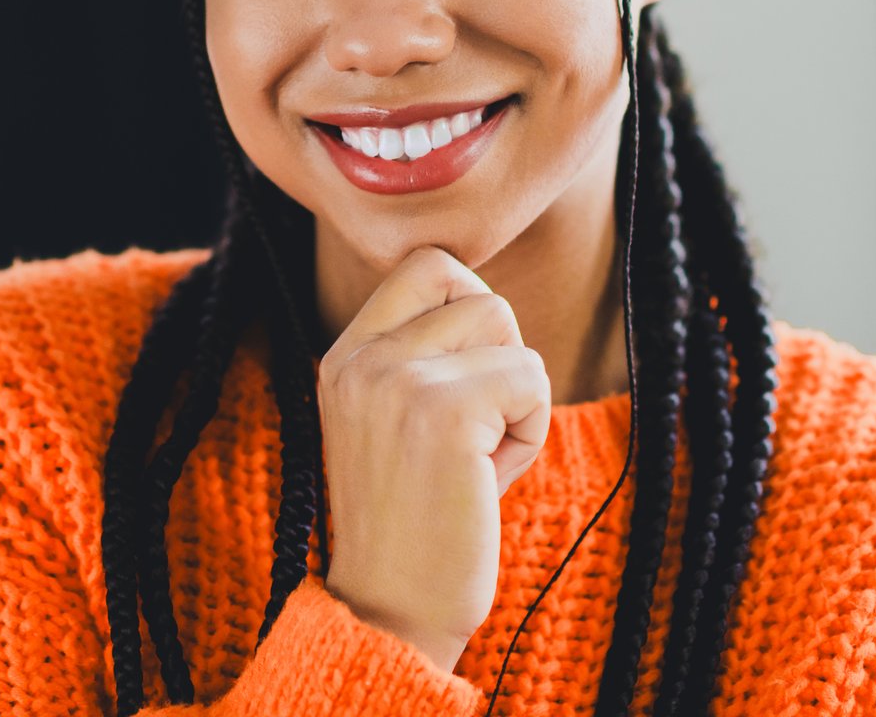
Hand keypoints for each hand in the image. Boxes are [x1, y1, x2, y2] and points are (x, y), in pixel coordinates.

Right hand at [317, 245, 551, 672]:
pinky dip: (529, 429)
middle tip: (474, 427)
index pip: (426, 265)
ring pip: (506, 328)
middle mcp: (360, 357)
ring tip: (479, 454)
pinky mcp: (442, 410)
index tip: (465, 382)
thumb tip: (487, 300)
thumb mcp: (397, 419)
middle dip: (498, 355)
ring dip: (515, 393)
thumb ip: (427, 356)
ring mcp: (395, 378)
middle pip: (476, 292)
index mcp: (345, 355)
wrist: (391, 610)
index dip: (469, 309)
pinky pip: (530, 377)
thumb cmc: (417, 521)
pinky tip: (489, 477)